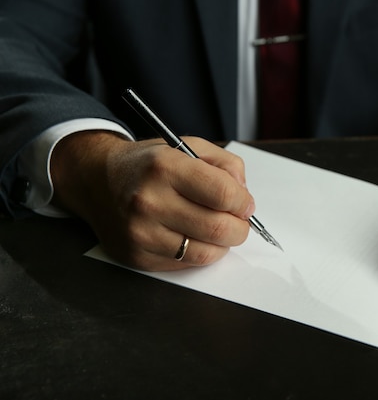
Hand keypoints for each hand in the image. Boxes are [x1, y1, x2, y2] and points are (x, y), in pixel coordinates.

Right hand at [51, 131, 254, 270]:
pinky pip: (186, 264)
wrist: (98, 181)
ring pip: (206, 253)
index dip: (243, 202)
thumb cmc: (149, 165)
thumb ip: (226, 165)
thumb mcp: (188, 147)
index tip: (245, 204)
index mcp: (164, 167)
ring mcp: (141, 232)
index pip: (223, 194)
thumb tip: (244, 196)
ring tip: (218, 230)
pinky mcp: (137, 256)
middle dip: (240, 228)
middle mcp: (149, 200)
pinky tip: (194, 237)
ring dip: (223, 244)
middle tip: (238, 221)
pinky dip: (200, 253)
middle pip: (219, 228)